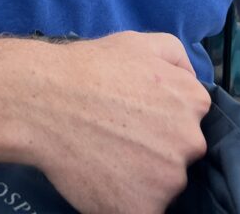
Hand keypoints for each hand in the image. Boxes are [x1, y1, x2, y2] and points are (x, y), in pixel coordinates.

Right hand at [26, 32, 209, 213]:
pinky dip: (123, 202)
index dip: (162, 121)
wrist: (45, 100)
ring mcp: (168, 181)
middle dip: (155, 150)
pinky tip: (102, 178)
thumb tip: (191, 79)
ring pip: (162, 187)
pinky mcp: (143, 211)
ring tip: (106, 156)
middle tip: (118, 137)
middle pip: (180, 156)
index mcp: (193, 102)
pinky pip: (141, 210)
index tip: (136, 118)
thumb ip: (177, 58)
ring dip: (141, 178)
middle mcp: (191, 143)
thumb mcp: (140, 42)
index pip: (191, 122)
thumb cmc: (90, 68)